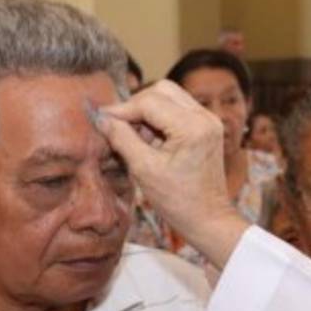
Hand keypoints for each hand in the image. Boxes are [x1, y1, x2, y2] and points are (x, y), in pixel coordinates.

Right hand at [97, 82, 248, 267]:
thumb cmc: (178, 201)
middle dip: (136, 106)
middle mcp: (205, 117)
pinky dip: (160, 119)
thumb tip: (102, 118)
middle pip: (162, 90)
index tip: (101, 118)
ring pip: (169, 97)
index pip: (150, 101)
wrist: (208, 219)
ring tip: (135, 138)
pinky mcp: (207, 127)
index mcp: (193, 127)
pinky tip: (150, 141)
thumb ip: (122, 139)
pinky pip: (178, 110)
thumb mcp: (144, 170)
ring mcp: (209, 120)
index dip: (122, 109)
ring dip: (147, 112)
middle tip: (119, 127)